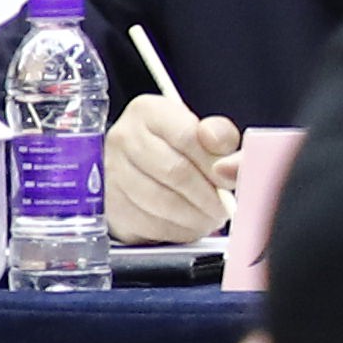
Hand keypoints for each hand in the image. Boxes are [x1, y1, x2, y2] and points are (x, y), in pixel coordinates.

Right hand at [103, 102, 248, 245]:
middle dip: (208, 196)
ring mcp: (112, 174)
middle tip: (225, 207)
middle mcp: (123, 138)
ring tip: (210, 217)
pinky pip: (150, 225)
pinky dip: (178, 231)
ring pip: (162, 202)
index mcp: (148, 111)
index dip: (215, 164)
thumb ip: (223, 142)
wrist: (143, 169)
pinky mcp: (112, 207)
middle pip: (174, 171)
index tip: (230, 181)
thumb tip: (230, 168)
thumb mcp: (203, 134)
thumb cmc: (178, 149)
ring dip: (195, 217)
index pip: (187, 137)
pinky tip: (189, 224)